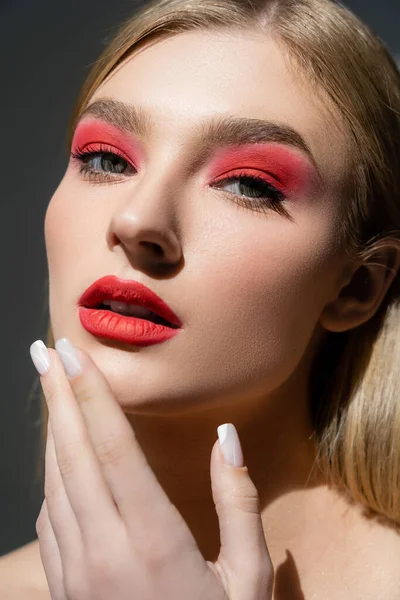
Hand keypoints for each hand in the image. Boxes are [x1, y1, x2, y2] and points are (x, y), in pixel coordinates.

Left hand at [31, 337, 273, 599]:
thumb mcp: (246, 580)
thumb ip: (239, 503)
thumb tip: (229, 437)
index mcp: (152, 541)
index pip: (112, 448)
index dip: (91, 395)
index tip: (73, 354)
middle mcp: (103, 550)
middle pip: (72, 454)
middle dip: (57, 395)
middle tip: (44, 351)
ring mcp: (75, 572)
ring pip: (53, 482)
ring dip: (50, 430)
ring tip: (49, 389)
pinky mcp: (63, 588)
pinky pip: (48, 517)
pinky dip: (49, 476)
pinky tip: (56, 457)